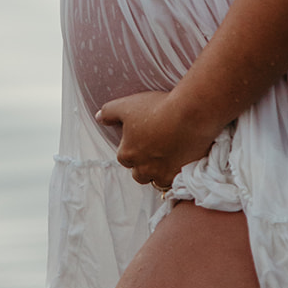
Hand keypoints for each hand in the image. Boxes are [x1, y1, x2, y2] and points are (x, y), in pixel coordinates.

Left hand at [96, 90, 216, 189]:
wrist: (190, 114)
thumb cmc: (157, 108)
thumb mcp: (127, 105)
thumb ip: (109, 112)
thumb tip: (98, 117)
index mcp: (127, 153)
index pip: (124, 157)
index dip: (133, 148)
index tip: (143, 139)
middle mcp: (142, 168)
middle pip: (139, 174)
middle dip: (145, 165)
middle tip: (156, 150)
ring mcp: (162, 174)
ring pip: (157, 181)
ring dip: (160, 172)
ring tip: (170, 158)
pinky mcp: (180, 175)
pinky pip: (176, 181)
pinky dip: (177, 174)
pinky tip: (183, 162)